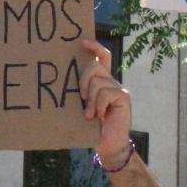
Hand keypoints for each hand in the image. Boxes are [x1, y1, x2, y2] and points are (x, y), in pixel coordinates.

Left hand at [79, 39, 131, 168]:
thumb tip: (62, 78)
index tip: (81, 42)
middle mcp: (111, 82)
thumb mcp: (82, 105)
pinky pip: (105, 93)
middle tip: (81, 98)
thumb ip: (80, 91)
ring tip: (91, 115)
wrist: (107, 144)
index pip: (102, 57)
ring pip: (98, 81)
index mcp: (102, 81)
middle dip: (83, 80)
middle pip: (95, 66)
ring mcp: (119, 89)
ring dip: (91, 100)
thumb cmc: (91, 126)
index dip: (94, 47)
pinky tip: (100, 116)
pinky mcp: (124, 97)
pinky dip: (99, 106)